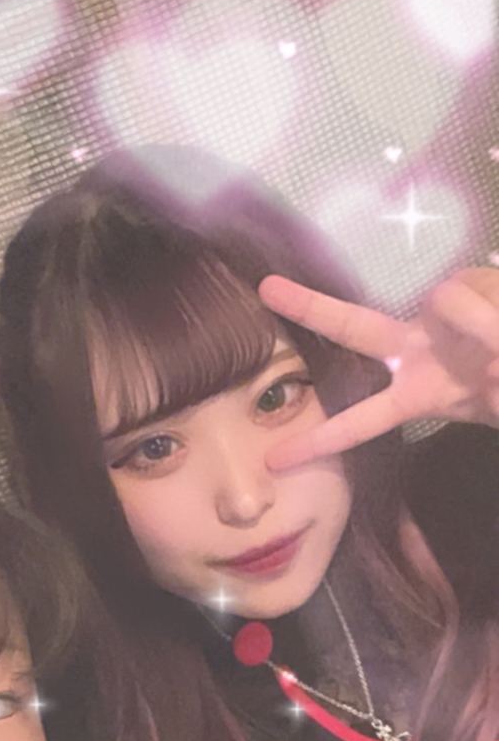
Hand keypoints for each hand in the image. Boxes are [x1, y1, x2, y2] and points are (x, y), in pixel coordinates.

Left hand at [259, 267, 498, 468]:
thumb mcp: (494, 408)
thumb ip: (492, 395)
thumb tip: (491, 366)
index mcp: (414, 391)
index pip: (360, 419)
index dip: (321, 441)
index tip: (273, 460)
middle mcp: (414, 348)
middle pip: (355, 326)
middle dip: (311, 308)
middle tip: (265, 289)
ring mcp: (439, 312)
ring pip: (451, 303)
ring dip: (491, 330)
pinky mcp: (469, 281)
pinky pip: (482, 299)